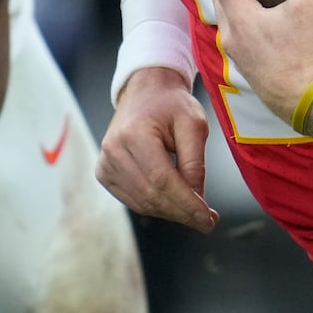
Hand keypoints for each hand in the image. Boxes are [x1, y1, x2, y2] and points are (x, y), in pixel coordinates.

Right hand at [96, 68, 218, 232]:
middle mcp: (114, 150)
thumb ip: (195, 163)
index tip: (208, 219)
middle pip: (151, 196)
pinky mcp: (104, 173)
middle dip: (182, 212)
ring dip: (170, 212)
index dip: (187, 204)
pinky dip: (155, 206)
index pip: (163, 180)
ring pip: (142, 203)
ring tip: (194, 211)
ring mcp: (105, 163)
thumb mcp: (194, 124)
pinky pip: (133, 200)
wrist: (145, 91)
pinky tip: (174, 202)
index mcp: (134, 134)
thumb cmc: (171, 104)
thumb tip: (197, 199)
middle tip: (207, 221)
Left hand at [208, 0, 312, 131]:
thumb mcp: (310, 9)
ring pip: (227, 16)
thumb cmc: (303, 58)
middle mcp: (231, 35)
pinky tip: (263, 20)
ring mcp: (238, 54)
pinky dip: (243, 17)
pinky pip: (238, 33)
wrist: (308, 105)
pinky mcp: (250, 68)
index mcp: (239, 16)